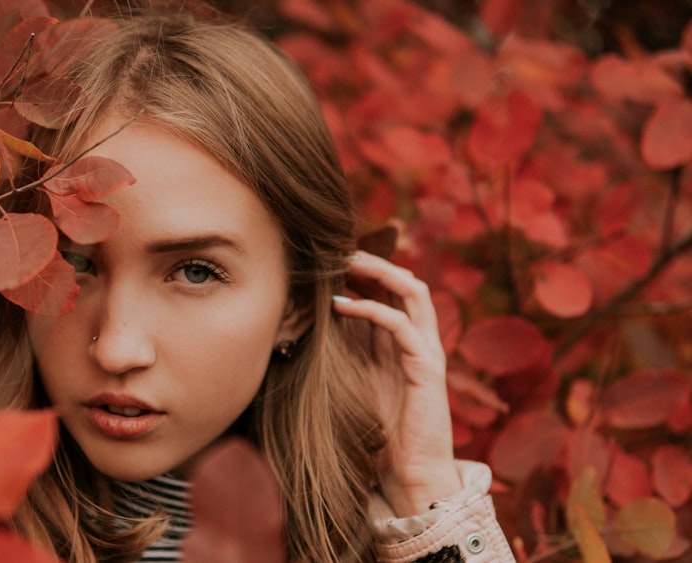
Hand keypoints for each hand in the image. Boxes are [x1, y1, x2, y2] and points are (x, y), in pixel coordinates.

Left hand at [332, 251, 461, 516]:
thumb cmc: (378, 436)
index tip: (329, 260)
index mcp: (402, 343)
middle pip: (404, 282)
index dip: (364, 271)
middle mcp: (418, 341)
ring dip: (378, 272)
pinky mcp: (427, 368)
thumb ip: (344, 352)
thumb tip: (309, 322)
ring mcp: (426, 352)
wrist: (408, 476)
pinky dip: (371, 309)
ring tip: (345, 264)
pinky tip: (342, 306)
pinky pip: (401, 324)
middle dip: (372, 262)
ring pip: (412, 291)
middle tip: (337, 251)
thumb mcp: (354, 382)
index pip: (390, 291)